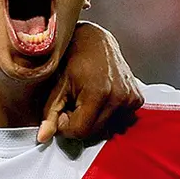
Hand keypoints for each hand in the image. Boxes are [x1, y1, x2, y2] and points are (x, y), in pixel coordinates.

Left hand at [38, 21, 144, 142]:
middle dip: (79, 124)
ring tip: (86, 101)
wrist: (96, 40)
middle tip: (72, 105)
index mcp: (98, 93)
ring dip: (94, 121)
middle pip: (95, 132)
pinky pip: (120, 121)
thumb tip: (42, 138)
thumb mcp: (58, 85)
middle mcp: (119, 97)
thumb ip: (50, 114)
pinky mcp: (137, 99)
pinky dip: (107, 116)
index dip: (66, 126)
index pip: (80, 131)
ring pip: (107, 129)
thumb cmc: (74, 58)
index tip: (62, 112)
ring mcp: (131, 99)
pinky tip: (100, 99)